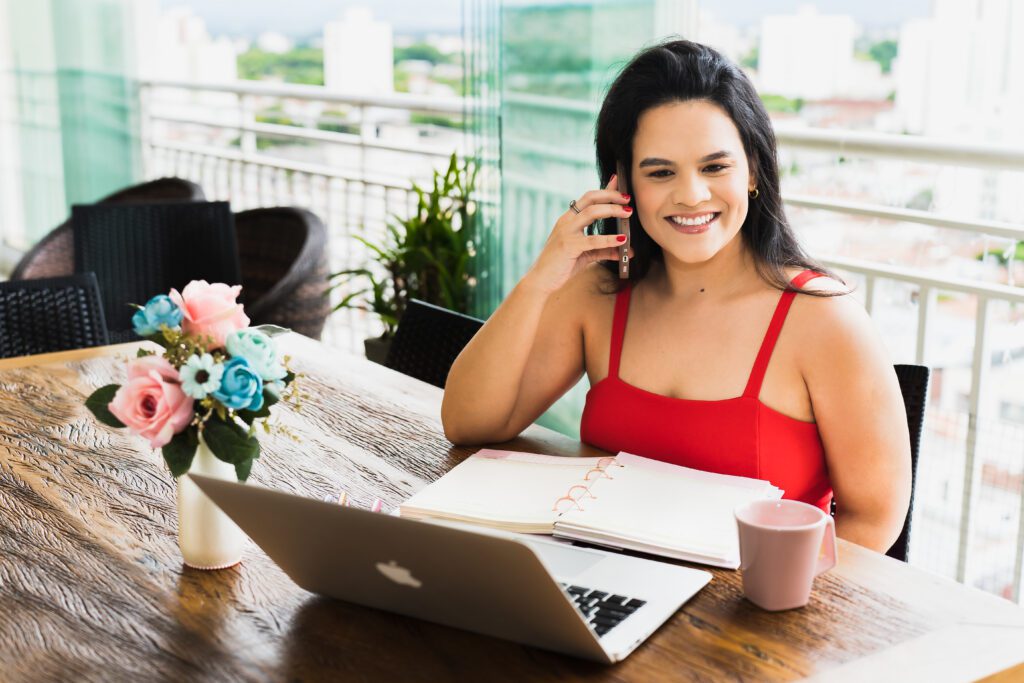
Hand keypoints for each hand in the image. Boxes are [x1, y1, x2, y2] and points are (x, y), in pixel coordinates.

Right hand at [523, 175, 634, 293]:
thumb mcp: (585, 254)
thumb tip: (627, 249)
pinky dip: (609, 239)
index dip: (604, 189)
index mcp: (569, 219)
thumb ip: (604, 249)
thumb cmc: (561, 265)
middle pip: (590, 198)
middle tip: (627, 198)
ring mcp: (566, 232)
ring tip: (627, 212)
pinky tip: (622, 240)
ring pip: (591, 212)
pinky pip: (593, 240)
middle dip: (610, 195)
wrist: (541, 280)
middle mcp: (566, 221)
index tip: (619, 181)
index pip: (588, 198)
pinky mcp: (569, 246)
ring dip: (612, 210)